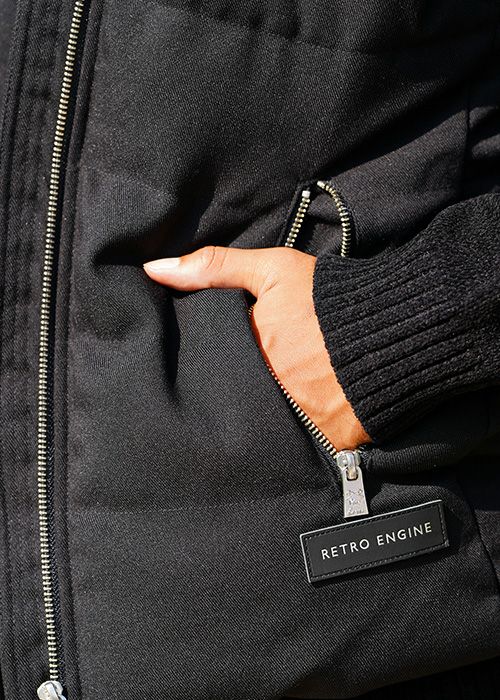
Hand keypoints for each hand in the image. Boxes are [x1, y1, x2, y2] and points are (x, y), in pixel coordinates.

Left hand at [144, 246, 370, 449]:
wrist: (400, 325)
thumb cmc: (330, 297)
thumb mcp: (273, 270)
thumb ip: (214, 268)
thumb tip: (152, 269)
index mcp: (250, 350)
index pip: (215, 366)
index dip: (214, 365)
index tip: (218, 365)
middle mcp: (269, 388)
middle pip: (239, 399)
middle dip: (237, 395)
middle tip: (253, 387)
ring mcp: (300, 418)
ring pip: (268, 425)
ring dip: (266, 418)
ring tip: (278, 407)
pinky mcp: (330, 441)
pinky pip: (305, 447)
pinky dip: (301, 438)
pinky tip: (304, 425)